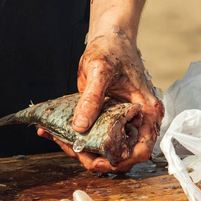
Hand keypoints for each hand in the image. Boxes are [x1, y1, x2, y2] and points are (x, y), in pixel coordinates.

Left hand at [39, 32, 163, 172]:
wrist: (110, 38)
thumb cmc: (112, 49)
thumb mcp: (100, 70)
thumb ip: (92, 98)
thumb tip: (80, 126)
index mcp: (146, 111)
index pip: (140, 149)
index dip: (121, 160)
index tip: (98, 161)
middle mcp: (137, 120)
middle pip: (120, 153)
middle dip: (96, 157)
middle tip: (71, 148)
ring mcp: (122, 121)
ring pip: (105, 147)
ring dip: (82, 148)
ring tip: (57, 138)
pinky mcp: (107, 118)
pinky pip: (94, 134)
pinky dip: (76, 137)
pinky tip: (53, 132)